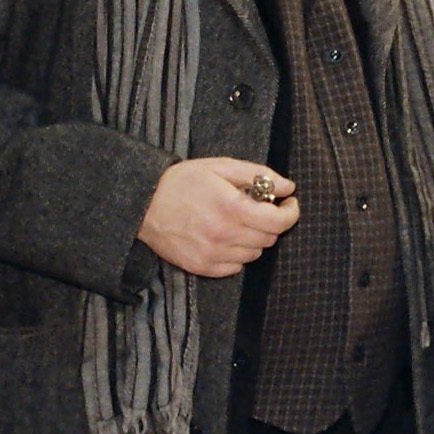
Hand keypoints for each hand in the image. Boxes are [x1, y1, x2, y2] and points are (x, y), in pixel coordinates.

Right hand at [136, 157, 299, 277]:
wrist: (143, 203)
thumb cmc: (183, 180)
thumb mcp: (221, 166)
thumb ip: (258, 175)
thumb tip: (288, 187)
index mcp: (232, 208)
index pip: (279, 222)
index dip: (291, 212)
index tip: (288, 203)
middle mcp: (225, 235)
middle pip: (269, 238)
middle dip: (270, 222)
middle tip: (259, 208)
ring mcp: (212, 254)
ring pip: (254, 254)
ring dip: (254, 238)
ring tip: (237, 221)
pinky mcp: (202, 267)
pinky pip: (235, 267)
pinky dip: (237, 253)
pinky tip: (224, 237)